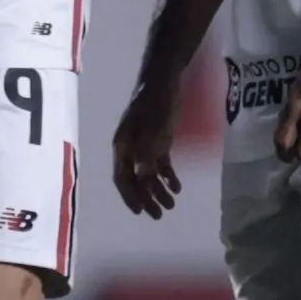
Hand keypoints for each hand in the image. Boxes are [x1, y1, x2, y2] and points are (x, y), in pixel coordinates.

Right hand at [111, 79, 183, 218]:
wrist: (164, 84)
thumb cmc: (154, 108)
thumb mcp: (150, 134)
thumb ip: (146, 158)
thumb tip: (143, 182)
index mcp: (123, 148)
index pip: (122, 179)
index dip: (130, 196)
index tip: (140, 211)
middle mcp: (131, 150)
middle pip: (136, 180)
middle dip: (147, 198)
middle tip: (159, 215)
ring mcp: (145, 146)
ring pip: (149, 174)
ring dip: (159, 191)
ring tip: (171, 205)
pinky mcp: (159, 141)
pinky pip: (161, 164)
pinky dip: (168, 176)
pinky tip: (177, 187)